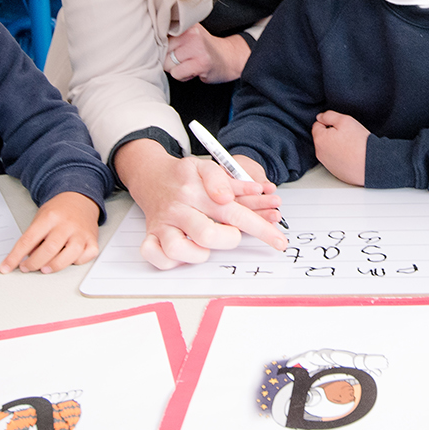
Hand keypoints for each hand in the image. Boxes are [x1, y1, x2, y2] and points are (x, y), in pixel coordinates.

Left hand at [0, 191, 100, 273]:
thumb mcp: (41, 217)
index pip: (28, 240)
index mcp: (50, 217)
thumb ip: (34, 237)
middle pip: (49, 250)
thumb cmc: (59, 210)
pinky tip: (68, 259)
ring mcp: (81, 233)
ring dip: (53, 266)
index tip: (6, 267)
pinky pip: (84, 257)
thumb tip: (27, 258)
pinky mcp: (92, 240)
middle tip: (27, 267)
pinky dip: (75, 262)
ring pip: (68, 256)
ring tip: (45, 268)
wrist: (80, 198)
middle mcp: (67, 224)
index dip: (15, 256)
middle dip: (34, 263)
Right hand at [115, 138, 285, 268]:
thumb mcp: (207, 168)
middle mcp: (179, 208)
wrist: (150, 175)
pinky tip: (182, 254)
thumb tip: (257, 189)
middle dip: (228, 240)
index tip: (278, 241)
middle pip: (207, 234)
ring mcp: (163, 224)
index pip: (235, 211)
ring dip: (198, 254)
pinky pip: (156, 257)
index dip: (260, 228)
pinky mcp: (150, 236)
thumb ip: (232, 180)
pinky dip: (169, 261)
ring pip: (178, 249)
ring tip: (205, 247)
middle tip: (232, 236)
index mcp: (197, 190)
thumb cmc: (185, 176)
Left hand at [163, 23, 249, 84]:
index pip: (159, 35)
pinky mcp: (201, 62)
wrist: (229, 58)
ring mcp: (197, 47)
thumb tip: (147, 44)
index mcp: (185, 24)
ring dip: (176, 69)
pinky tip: (193, 70)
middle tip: (184, 58)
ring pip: (167, 64)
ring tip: (189, 64)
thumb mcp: (189, 34)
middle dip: (168, 59)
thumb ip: (171, 35)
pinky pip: (177, 73)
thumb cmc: (204, 49)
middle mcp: (191, 32)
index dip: (161, 46)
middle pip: (161, 51)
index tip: (170, 49)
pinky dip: (183, 76)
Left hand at [312, 111, 369, 184]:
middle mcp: (320, 153)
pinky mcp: (335, 172)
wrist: (371, 164)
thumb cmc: (359, 143)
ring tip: (351, 146)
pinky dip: (341, 157)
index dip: (329, 123)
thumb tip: (320, 117)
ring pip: (329, 149)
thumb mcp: (345, 120)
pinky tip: (352, 155)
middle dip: (332, 135)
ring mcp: (327, 164)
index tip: (341, 127)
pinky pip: (335, 160)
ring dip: (337, 146)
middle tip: (347, 135)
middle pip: (323, 138)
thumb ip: (329, 116)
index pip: (317, 125)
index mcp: (320, 139)